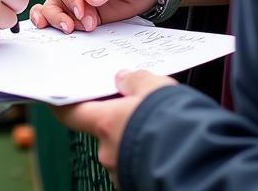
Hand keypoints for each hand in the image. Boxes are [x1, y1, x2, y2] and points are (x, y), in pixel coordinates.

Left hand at [54, 70, 176, 180]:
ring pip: (121, 145)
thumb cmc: (176, 125)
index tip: (54, 96)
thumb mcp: (155, 87)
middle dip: (115, 116)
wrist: (202, 166)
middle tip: (133, 101)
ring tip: (158, 122)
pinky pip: (135, 160)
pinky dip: (144, 150)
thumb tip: (123, 78)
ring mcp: (122, 172)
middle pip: (101, 128)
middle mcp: (108, 151)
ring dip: (132, 134)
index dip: (61, 102)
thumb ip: (134, 80)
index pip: (69, 112)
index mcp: (105, 123)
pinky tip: (164, 141)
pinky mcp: (140, 183)